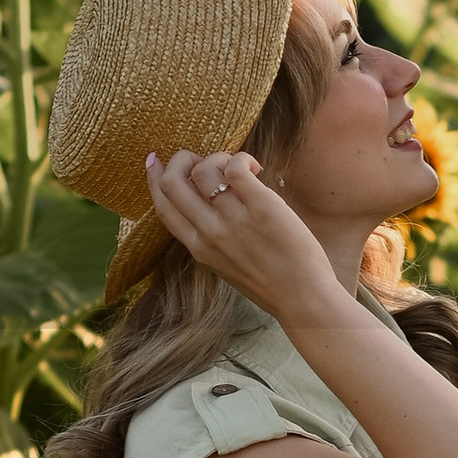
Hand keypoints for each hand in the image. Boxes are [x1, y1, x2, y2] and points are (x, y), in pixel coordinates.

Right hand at [144, 148, 349, 334]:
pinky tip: (255, 168)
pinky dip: (241, 159)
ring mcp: (234, 220)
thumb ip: (209, 237)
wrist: (302, 299)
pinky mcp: (261, 207)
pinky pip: (235, 168)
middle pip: (173, 183)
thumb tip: (207, 199)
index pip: (163, 206)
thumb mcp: (225, 265)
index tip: (156, 161)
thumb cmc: (270, 283)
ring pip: (204, 170)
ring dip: (217, 157)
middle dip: (181, 159)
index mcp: (198, 248)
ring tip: (239, 168)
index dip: (154, 179)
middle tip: (202, 158)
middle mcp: (210, 233)